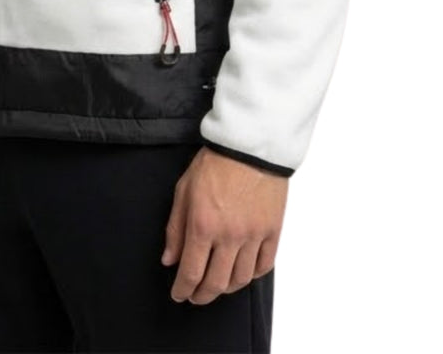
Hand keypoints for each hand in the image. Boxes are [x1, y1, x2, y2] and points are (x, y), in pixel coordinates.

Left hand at [161, 145, 285, 303]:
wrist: (250, 145)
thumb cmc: (214, 163)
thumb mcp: (184, 190)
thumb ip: (176, 228)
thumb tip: (170, 260)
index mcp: (203, 225)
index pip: (191, 273)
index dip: (183, 289)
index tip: (178, 294)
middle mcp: (229, 236)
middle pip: (216, 283)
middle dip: (202, 295)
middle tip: (195, 296)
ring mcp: (253, 235)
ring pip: (240, 279)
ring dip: (226, 288)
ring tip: (217, 285)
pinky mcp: (272, 230)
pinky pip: (264, 265)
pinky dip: (252, 275)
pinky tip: (242, 272)